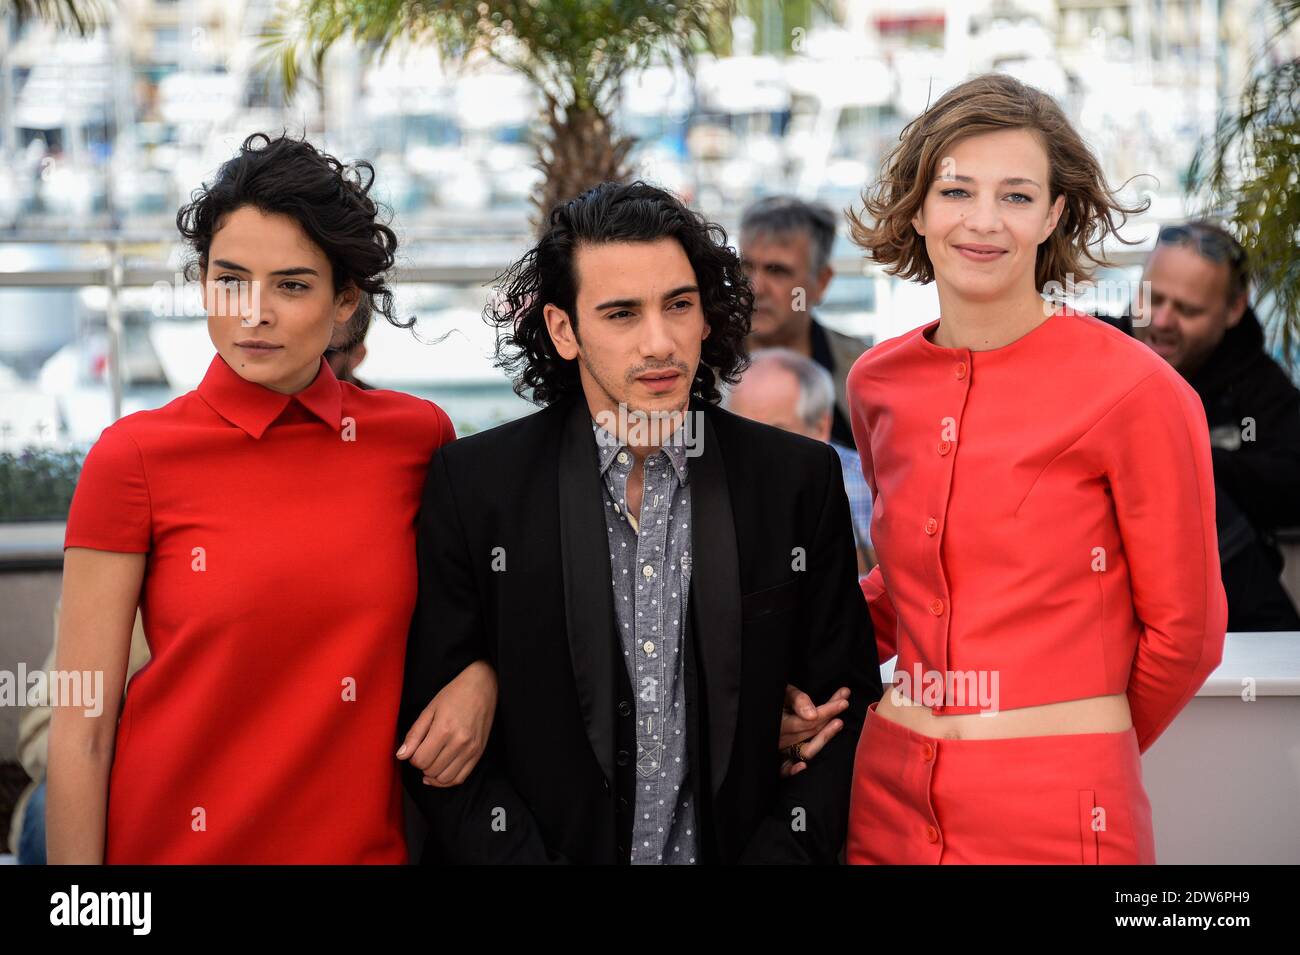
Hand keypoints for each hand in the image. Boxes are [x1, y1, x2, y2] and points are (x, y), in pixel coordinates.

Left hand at [396, 660, 496, 786]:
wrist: (482, 686)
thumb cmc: (454, 695)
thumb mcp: (429, 710)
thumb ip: (414, 734)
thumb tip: (401, 756)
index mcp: (444, 729)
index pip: (420, 760)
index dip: (413, 757)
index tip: (415, 748)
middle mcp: (459, 742)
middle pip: (431, 770)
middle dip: (422, 765)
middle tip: (423, 752)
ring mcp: (471, 750)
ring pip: (445, 778)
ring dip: (433, 775)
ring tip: (431, 762)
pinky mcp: (478, 753)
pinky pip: (460, 778)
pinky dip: (447, 781)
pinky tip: (440, 773)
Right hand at [779, 685, 849, 777]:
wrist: (755, 709)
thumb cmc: (772, 699)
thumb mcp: (783, 692)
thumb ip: (798, 700)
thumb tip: (813, 715)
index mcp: (778, 723)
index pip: (808, 721)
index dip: (827, 711)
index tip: (843, 701)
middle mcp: (779, 739)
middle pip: (811, 732)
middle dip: (830, 717)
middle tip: (844, 703)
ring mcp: (780, 750)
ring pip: (807, 750)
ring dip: (824, 738)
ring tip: (838, 723)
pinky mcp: (779, 758)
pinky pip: (785, 770)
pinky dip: (794, 770)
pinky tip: (804, 767)